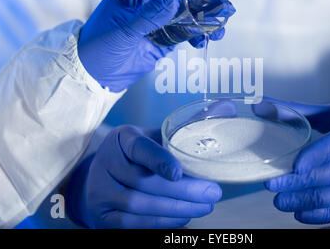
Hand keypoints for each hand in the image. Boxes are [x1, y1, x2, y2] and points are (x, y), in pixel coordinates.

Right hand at [65, 125, 221, 228]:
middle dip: (182, 191)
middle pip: (143, 182)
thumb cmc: (142, 153)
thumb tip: (229, 107)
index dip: (158, 160)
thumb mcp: (157, 134)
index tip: (178, 173)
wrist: (105, 175)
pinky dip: (162, 222)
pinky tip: (183, 216)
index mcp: (122, 138)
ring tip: (205, 206)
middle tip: (212, 193)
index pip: (139, 148)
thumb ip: (190, 123)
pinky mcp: (102, 216)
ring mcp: (100, 192)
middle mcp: (106, 163)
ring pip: (139, 205)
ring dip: (176, 209)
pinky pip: (133, 223)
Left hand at [78, 0, 227, 91]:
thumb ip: (148, 16)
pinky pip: (184, 34)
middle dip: (206, 2)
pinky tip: (204, 40)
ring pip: (187, 16)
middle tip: (226, 8)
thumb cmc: (98, 47)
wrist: (92, 75)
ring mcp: (156, 22)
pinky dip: (196, 36)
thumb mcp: (122, 30)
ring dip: (205, 20)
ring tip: (220, 28)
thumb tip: (173, 0)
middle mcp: (148, 4)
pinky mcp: (161, 40)